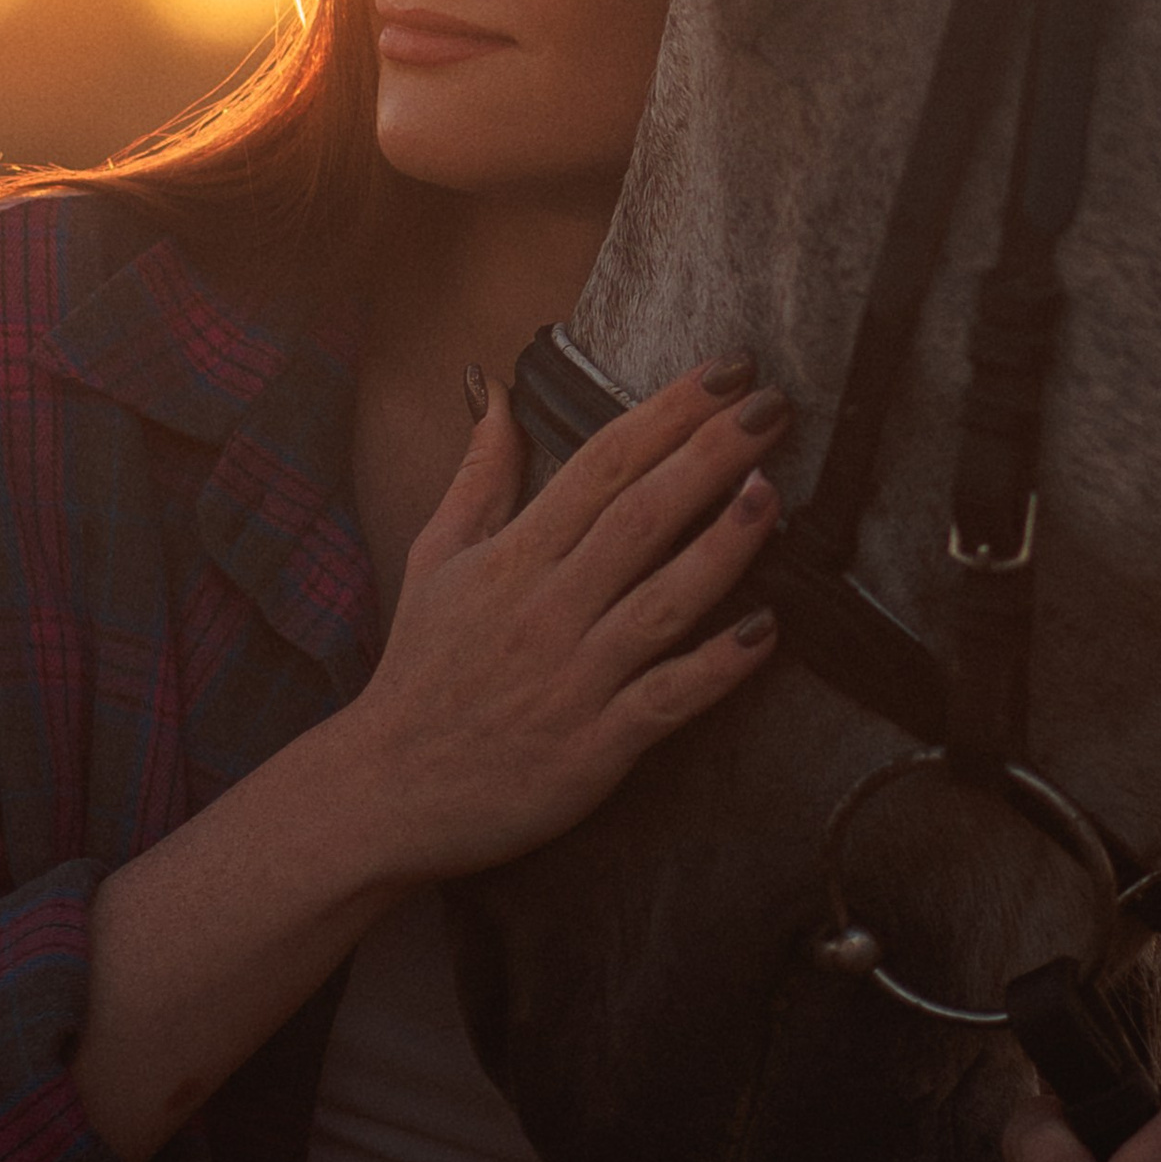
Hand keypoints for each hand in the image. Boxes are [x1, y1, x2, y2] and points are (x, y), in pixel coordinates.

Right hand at [333, 358, 787, 885]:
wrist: (387, 791)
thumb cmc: (421, 671)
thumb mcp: (435, 558)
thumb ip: (479, 475)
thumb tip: (493, 390)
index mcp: (514, 557)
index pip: (601, 464)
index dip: (667, 412)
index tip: (725, 370)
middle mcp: (547, 608)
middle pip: (641, 517)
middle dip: (711, 454)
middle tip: (774, 405)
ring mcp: (574, 678)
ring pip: (662, 601)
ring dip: (724, 545)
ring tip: (774, 492)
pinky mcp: (595, 747)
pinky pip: (666, 699)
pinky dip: (717, 667)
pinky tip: (767, 630)